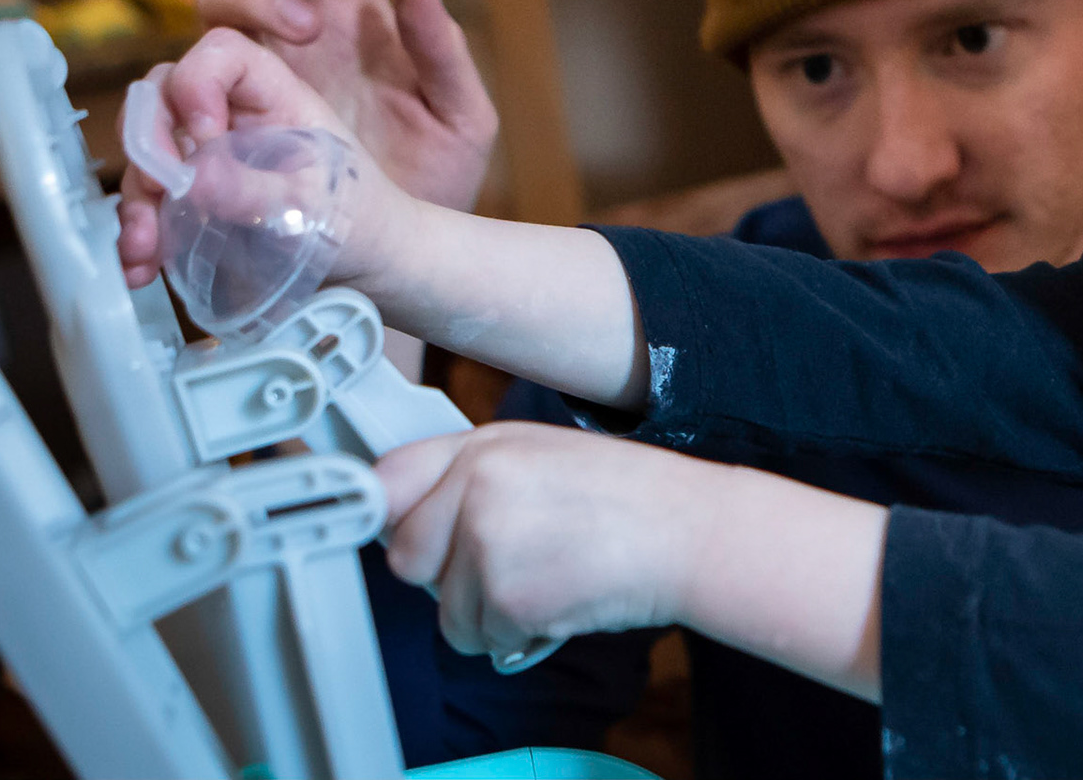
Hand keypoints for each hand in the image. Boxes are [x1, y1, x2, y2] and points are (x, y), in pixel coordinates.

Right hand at [117, 28, 410, 288]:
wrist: (366, 262)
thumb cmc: (355, 220)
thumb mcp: (313, 207)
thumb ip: (255, 190)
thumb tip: (187, 179)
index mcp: (278, 96)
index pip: (224, 52)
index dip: (198, 80)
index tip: (202, 137)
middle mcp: (235, 114)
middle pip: (166, 93)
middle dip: (147, 138)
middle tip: (157, 188)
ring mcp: (208, 153)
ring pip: (147, 150)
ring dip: (136, 197)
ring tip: (142, 247)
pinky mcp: (192, 192)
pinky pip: (148, 197)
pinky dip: (137, 230)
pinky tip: (140, 266)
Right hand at [199, 0, 497, 211]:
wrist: (404, 256)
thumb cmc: (437, 178)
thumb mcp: (461, 116)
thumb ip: (443, 49)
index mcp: (353, 9)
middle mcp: (293, 26)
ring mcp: (253, 69)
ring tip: (301, 31)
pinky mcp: (223, 119)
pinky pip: (182, 81)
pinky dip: (192, 76)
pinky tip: (239, 91)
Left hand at [376, 424, 712, 656]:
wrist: (692, 533)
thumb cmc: (633, 500)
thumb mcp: (546, 457)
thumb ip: (478, 478)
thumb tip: (422, 518)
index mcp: (487, 444)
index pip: (390, 478)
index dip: (394, 516)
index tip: (403, 535)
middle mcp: (477, 484)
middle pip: (405, 553)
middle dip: (446, 576)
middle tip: (504, 568)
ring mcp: (487, 540)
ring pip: (445, 609)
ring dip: (489, 614)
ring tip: (551, 580)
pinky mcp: (505, 596)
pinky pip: (480, 639)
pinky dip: (517, 636)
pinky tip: (563, 601)